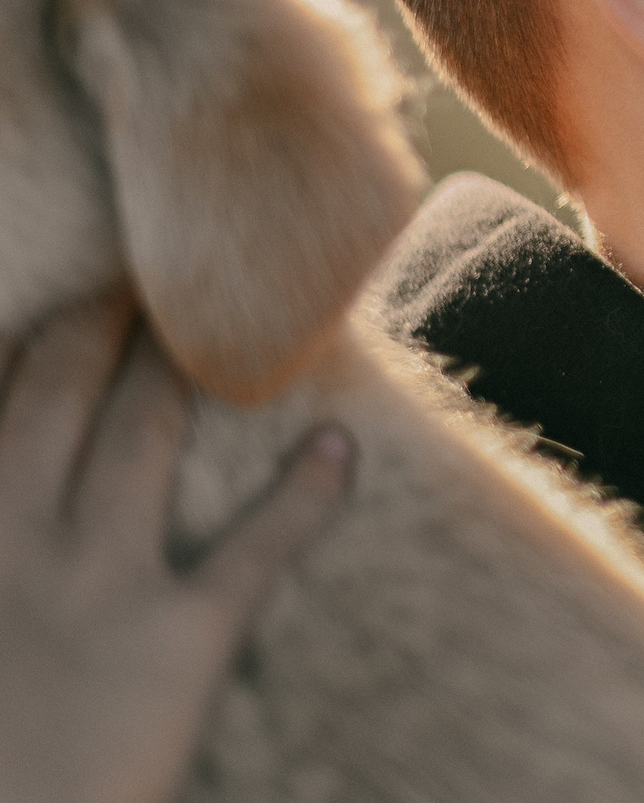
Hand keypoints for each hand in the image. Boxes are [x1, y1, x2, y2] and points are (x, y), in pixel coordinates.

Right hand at [0, 295, 352, 802]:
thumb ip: (7, 552)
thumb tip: (31, 505)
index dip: (28, 350)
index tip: (60, 299)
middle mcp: (8, 541)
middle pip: (58, 394)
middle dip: (97, 323)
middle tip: (135, 272)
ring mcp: (96, 585)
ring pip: (145, 433)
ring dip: (180, 365)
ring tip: (222, 314)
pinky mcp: (178, 639)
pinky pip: (256, 549)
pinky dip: (308, 492)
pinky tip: (341, 447)